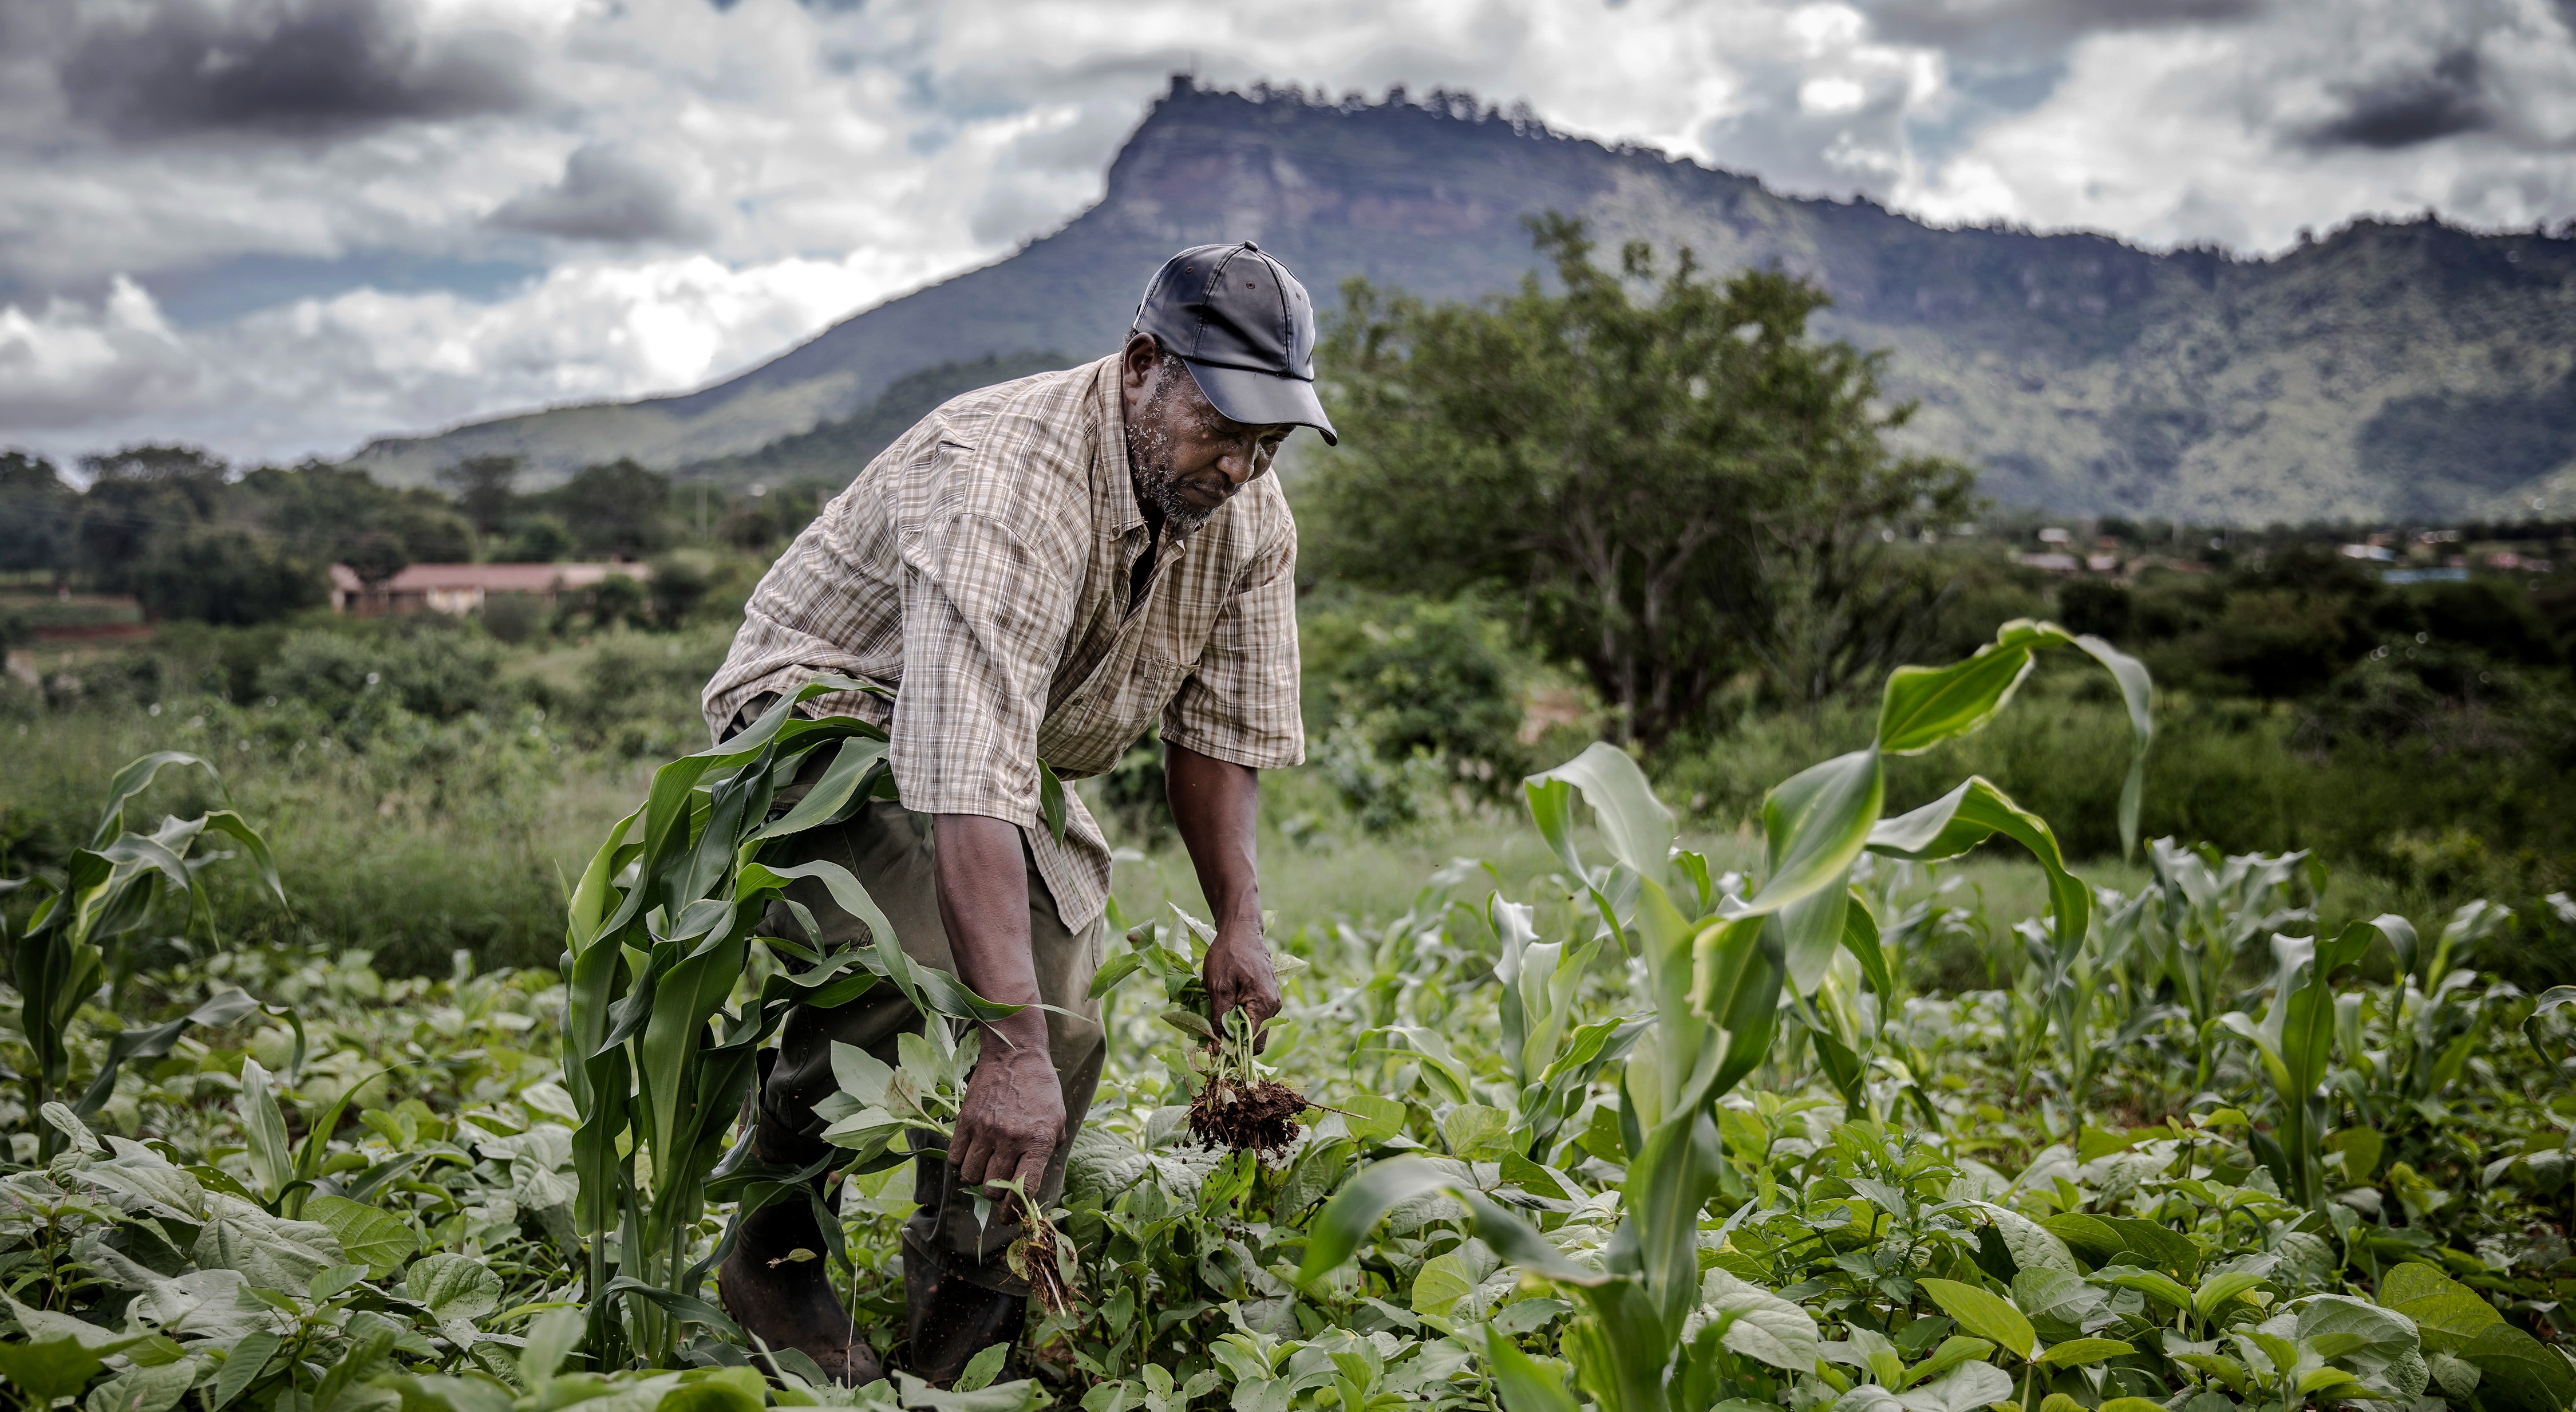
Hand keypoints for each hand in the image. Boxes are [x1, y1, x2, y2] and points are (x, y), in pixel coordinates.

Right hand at [950, 1022, 1063, 1197]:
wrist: (1016, 1055)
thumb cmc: (1041, 1088)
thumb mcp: (1058, 1119)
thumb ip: (1049, 1149)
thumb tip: (1034, 1177)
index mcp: (1038, 1141)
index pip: (1024, 1189)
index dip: (1015, 1211)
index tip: (1011, 1218)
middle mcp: (1011, 1139)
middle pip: (993, 1189)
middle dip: (996, 1197)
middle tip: (998, 1190)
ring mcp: (985, 1130)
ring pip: (970, 1177)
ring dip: (977, 1180)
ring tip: (984, 1170)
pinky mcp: (965, 1121)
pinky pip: (954, 1158)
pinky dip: (960, 1163)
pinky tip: (970, 1156)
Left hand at [1204, 925, 1281, 1051]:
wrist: (1241, 929)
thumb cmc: (1228, 954)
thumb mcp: (1217, 987)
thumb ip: (1219, 1018)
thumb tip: (1218, 1046)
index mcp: (1264, 1005)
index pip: (1253, 1044)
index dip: (1234, 1049)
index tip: (1214, 1045)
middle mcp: (1274, 1006)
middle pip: (1255, 1038)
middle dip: (1234, 1038)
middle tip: (1213, 1027)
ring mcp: (1273, 1001)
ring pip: (1254, 1027)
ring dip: (1236, 1026)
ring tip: (1219, 1011)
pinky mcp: (1267, 995)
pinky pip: (1255, 1015)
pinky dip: (1240, 1015)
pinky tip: (1227, 1003)